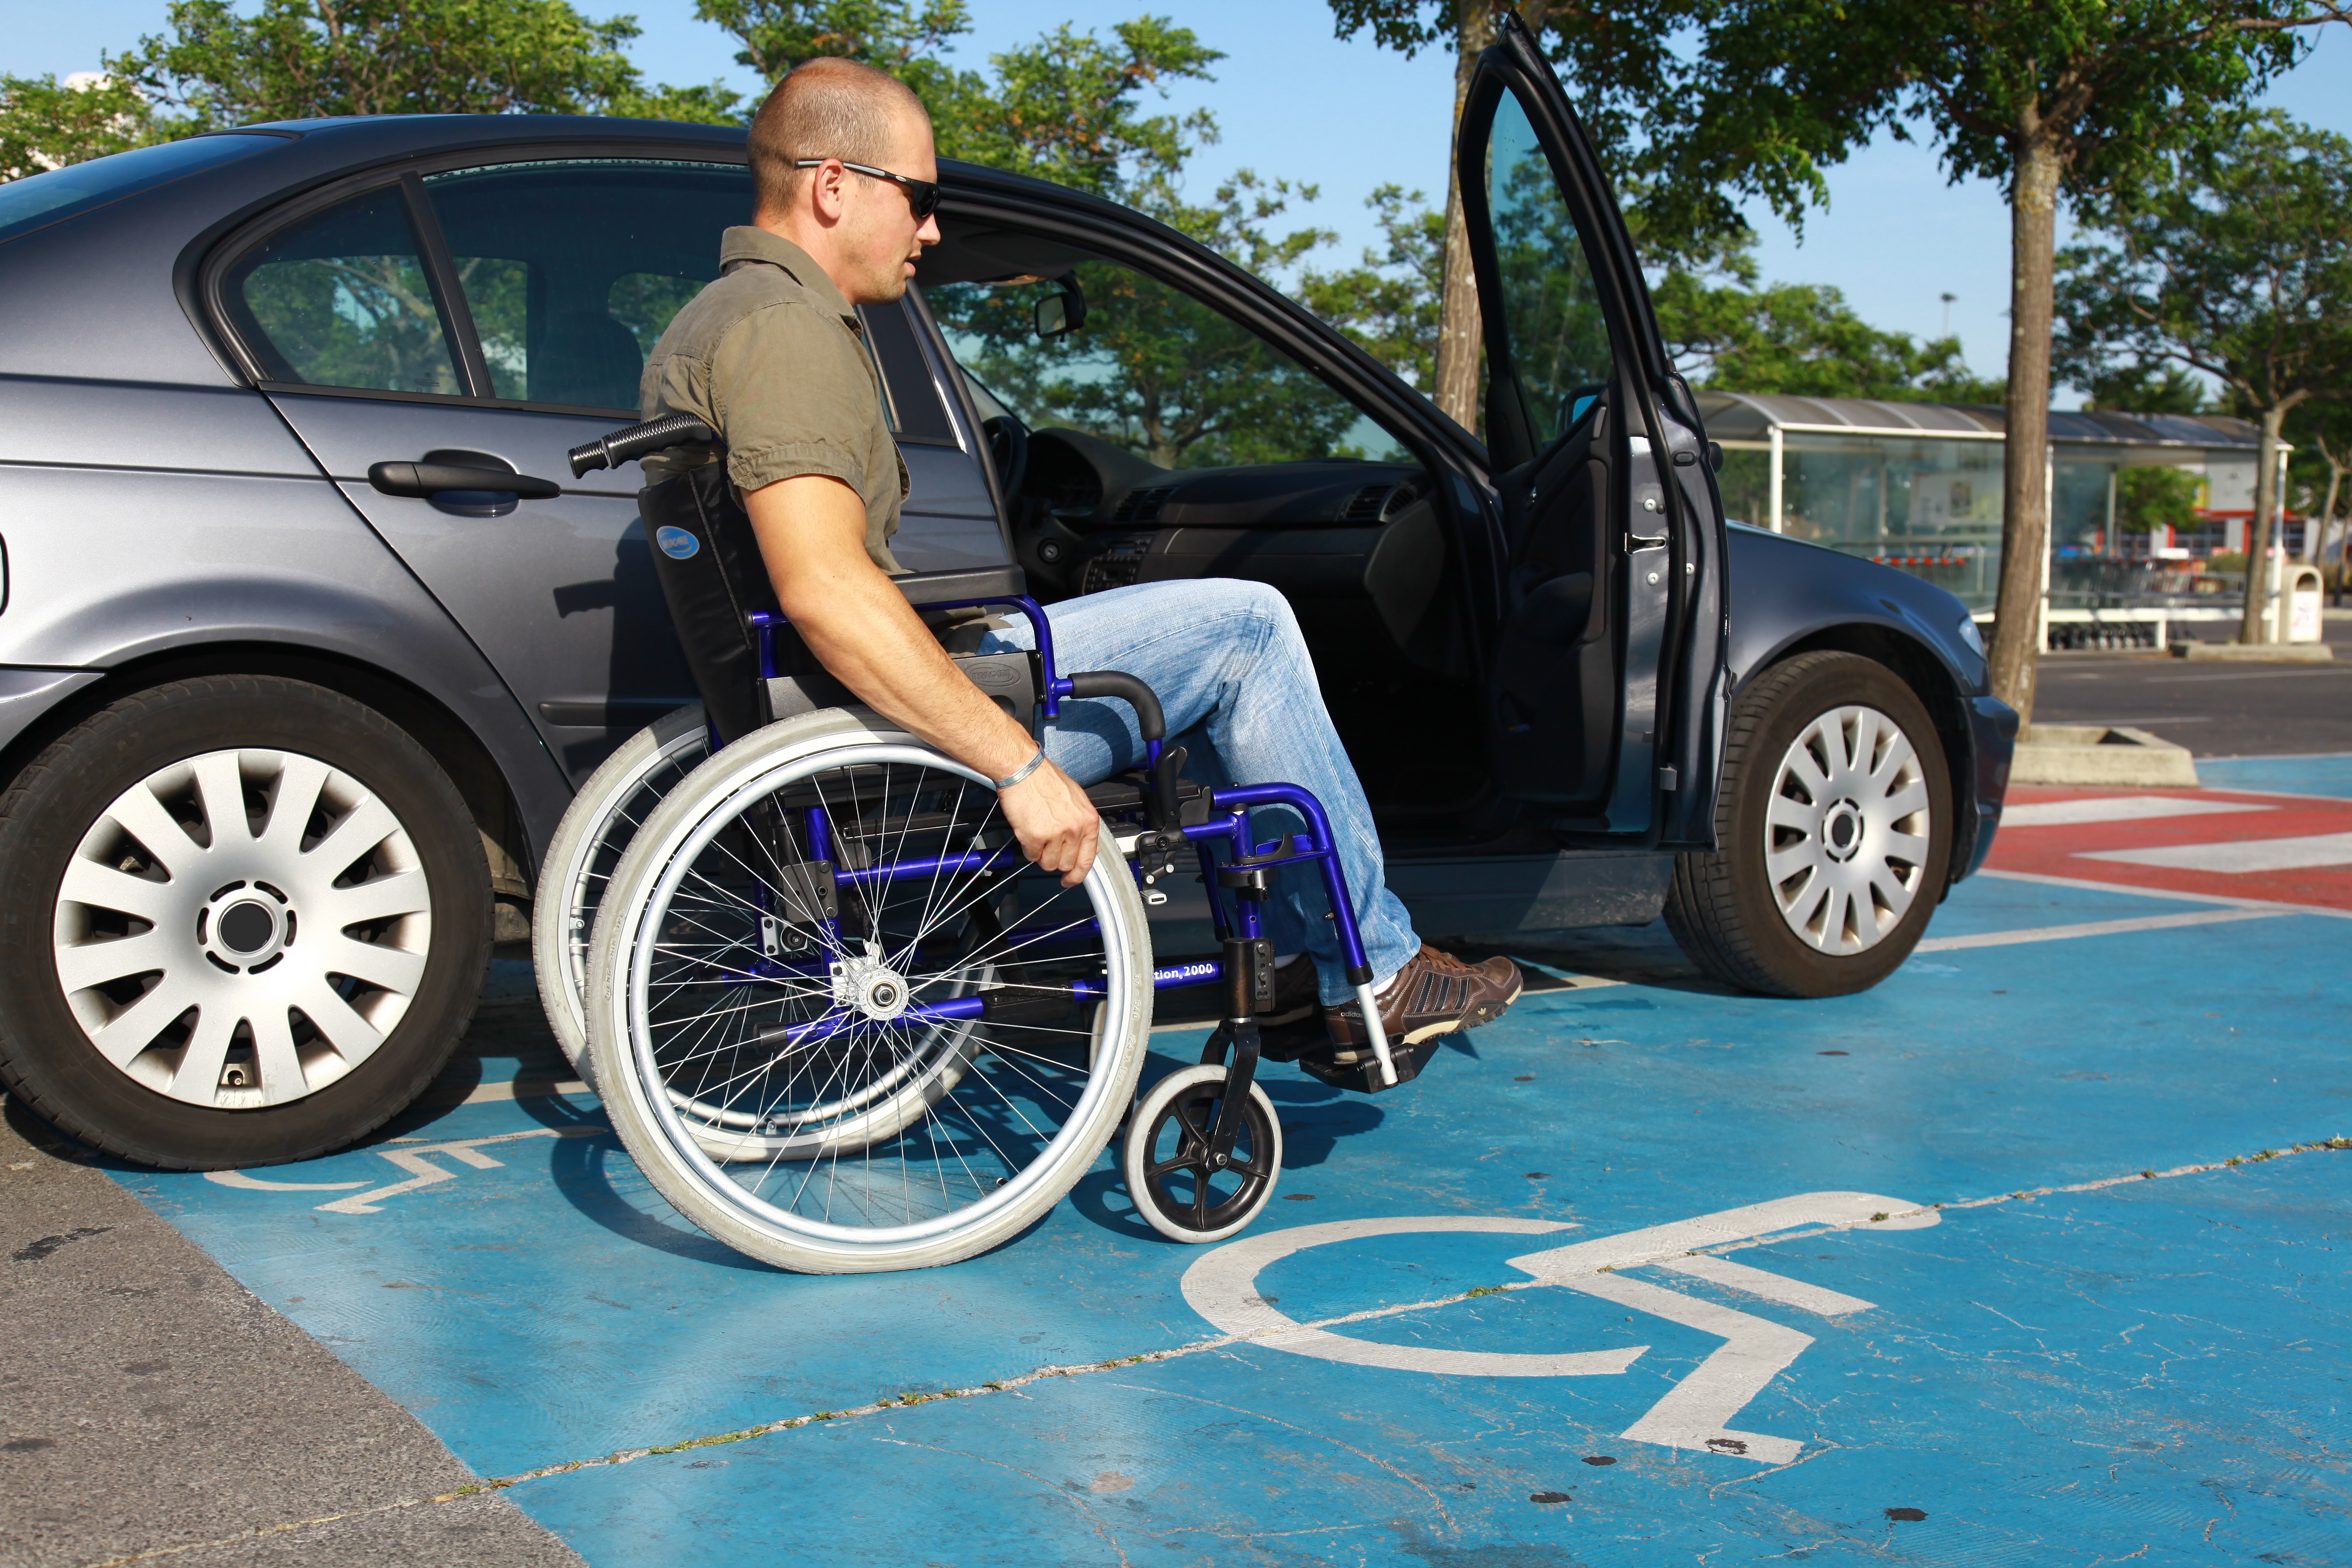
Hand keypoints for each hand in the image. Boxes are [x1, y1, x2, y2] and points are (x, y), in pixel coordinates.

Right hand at [998, 756, 1099, 886]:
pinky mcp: (1035, 837)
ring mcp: (1055, 835)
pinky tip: (1028, 832)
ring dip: (1041, 855)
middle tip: (1048, 848)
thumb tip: (1089, 848)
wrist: (1024, 770)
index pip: (1088, 860)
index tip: (1070, 879)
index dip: (1077, 875)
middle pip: (1066, 864)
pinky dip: (1028, 848)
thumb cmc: (1047, 780)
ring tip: (1038, 836)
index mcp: (1088, 820)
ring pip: (1048, 864)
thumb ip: (1084, 825)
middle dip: (1056, 860)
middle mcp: (1074, 829)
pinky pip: (1031, 856)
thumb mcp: (1077, 800)